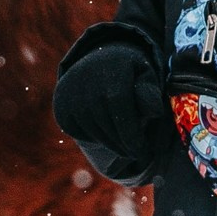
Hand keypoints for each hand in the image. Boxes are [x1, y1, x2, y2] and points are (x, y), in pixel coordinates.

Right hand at [52, 40, 168, 166]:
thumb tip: (155, 111)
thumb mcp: (144, 75)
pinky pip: (80, 134)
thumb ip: (150, 93)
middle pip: (107, 125)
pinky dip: (95, 139)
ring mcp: (70, 96)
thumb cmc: (127, 73)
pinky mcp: (62, 109)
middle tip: (138, 153)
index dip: (131, 133)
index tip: (142, 149)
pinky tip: (106, 131)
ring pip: (95, 133)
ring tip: (125, 145)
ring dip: (112, 144)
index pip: (120, 107)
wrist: (95, 61)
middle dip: (124, 144)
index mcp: (111, 70)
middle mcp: (86, 82)